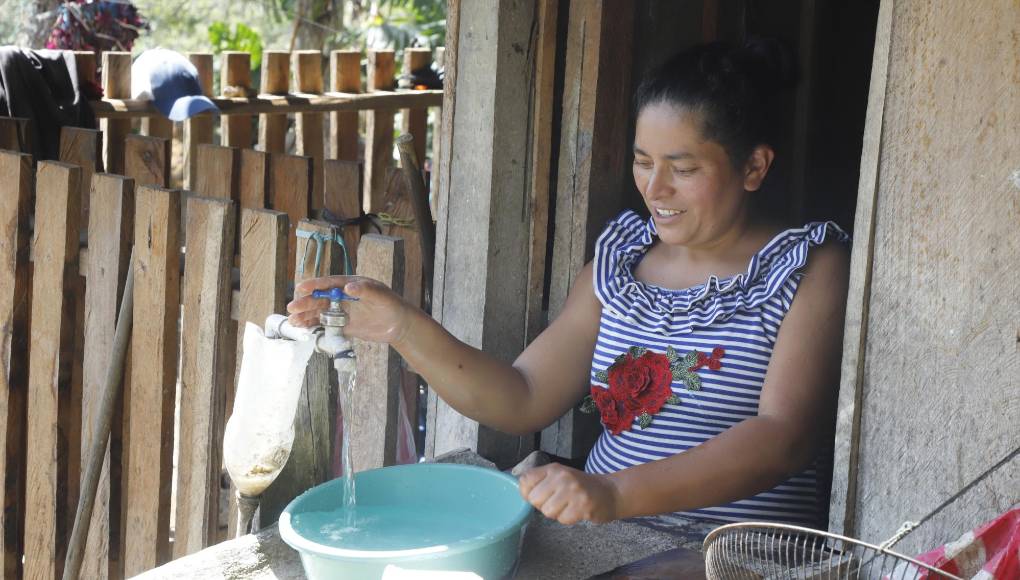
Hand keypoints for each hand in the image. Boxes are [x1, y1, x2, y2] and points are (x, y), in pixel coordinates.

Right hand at [286, 275, 417, 344]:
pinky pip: (325, 324)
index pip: (329, 283)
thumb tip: (348, 287)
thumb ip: (365, 290)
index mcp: (350, 284)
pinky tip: (302, 328)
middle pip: (320, 298)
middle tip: (292, 307)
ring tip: (293, 321)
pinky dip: (313, 326)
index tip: (302, 287)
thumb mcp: (380, 296)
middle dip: (306, 302)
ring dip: (306, 315)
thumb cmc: (391, 305)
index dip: (315, 285)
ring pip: (319, 311)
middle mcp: (343, 296)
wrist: (398, 324)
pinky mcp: (343, 324)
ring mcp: (342, 310)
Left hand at [518, 463, 621, 524]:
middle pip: (534, 500)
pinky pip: (563, 519)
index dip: (527, 493)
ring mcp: (573, 490)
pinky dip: (569, 519)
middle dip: (544, 506)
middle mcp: (562, 476)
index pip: (525, 480)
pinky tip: (577, 511)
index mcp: (553, 468)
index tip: (539, 496)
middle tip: (558, 502)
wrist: (610, 492)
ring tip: (569, 506)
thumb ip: (541, 482)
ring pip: (548, 511)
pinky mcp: (582, 505)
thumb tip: (522, 492)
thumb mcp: (560, 477)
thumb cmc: (581, 487)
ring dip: (557, 513)